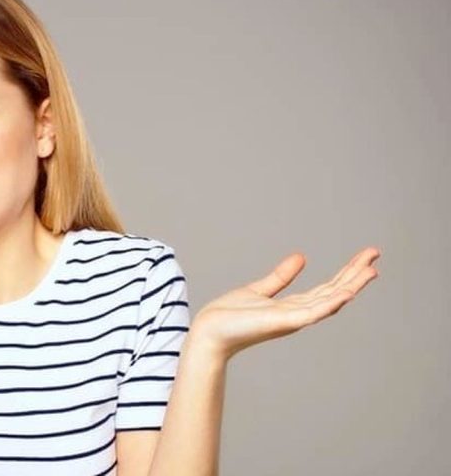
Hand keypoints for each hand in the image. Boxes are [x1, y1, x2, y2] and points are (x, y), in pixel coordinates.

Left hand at [190, 247, 380, 360]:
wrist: (208, 332)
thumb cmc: (229, 316)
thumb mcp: (259, 289)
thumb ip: (280, 277)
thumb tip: (301, 258)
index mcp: (293, 306)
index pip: (327, 287)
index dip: (347, 272)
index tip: (366, 257)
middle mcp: (298, 314)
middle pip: (334, 291)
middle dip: (356, 274)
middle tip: (376, 254)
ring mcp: (292, 319)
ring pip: (329, 301)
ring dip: (351, 285)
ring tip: (371, 270)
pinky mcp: (282, 322)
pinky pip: (312, 313)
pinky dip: (330, 304)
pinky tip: (347, 293)